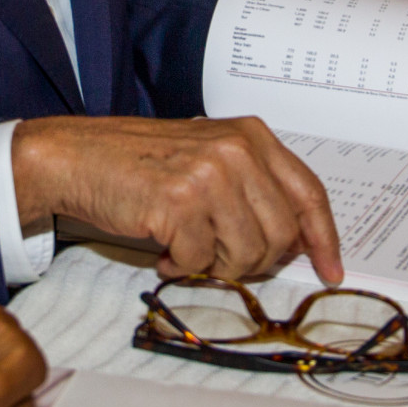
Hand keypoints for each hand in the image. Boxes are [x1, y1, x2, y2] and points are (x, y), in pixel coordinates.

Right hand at [13, 114, 343, 283]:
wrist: (76, 156)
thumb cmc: (140, 163)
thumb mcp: (208, 158)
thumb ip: (253, 188)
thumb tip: (296, 244)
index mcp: (251, 136)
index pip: (309, 194)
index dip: (324, 239)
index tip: (331, 270)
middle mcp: (236, 150)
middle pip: (281, 236)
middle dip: (254, 261)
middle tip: (219, 258)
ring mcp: (209, 174)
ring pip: (247, 254)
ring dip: (215, 266)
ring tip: (185, 248)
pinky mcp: (179, 202)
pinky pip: (200, 262)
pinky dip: (180, 266)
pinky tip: (162, 248)